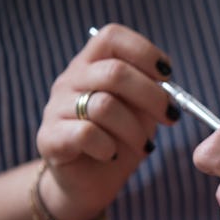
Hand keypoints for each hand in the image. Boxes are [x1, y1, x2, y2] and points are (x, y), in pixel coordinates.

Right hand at [35, 24, 179, 219]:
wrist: (88, 183)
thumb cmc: (118, 140)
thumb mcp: (140, 112)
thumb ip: (151, 94)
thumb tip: (170, 89)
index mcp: (92, 64)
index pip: (111, 36)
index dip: (144, 51)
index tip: (167, 75)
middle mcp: (70, 79)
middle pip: (114, 72)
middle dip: (152, 96)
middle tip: (170, 117)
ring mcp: (56, 107)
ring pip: (104, 105)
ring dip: (134, 129)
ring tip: (144, 146)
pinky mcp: (49, 137)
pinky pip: (86, 133)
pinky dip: (109, 146)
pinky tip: (112, 155)